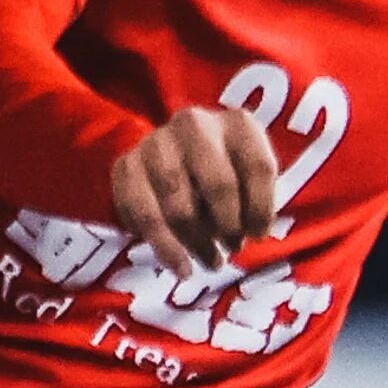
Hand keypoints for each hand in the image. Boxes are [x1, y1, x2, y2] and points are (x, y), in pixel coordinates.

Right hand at [110, 101, 280, 280]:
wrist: (172, 157)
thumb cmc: (223, 175)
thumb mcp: (249, 178)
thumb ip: (253, 202)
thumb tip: (243, 238)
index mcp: (237, 124)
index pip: (258, 168)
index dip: (261, 209)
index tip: (258, 236)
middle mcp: (195, 124)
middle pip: (219, 184)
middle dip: (228, 226)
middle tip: (231, 248)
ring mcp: (157, 142)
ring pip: (179, 206)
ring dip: (197, 242)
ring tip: (210, 261)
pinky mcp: (126, 165)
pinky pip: (144, 215)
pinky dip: (164, 246)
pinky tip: (178, 264)